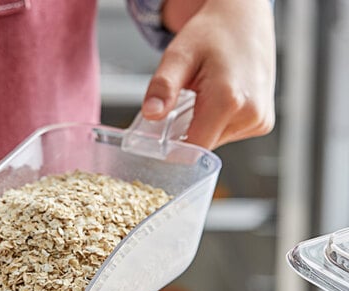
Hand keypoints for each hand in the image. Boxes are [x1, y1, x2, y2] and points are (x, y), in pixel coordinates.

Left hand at [142, 0, 275, 148]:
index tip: (163, 136)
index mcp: (229, 100)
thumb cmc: (213, 33)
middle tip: (187, 102)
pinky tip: (220, 100)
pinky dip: (218, 123)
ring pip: (215, 142)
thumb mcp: (179, 55)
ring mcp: (259, 120)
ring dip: (204, 126)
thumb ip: (163, 87)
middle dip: (188, 132)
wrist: (244, 18)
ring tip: (207, 95)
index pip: (194, 149)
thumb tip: (151, 114)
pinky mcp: (262, 122)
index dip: (174, 148)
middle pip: (204, 147)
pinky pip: (229, 135)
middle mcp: (250, 113)